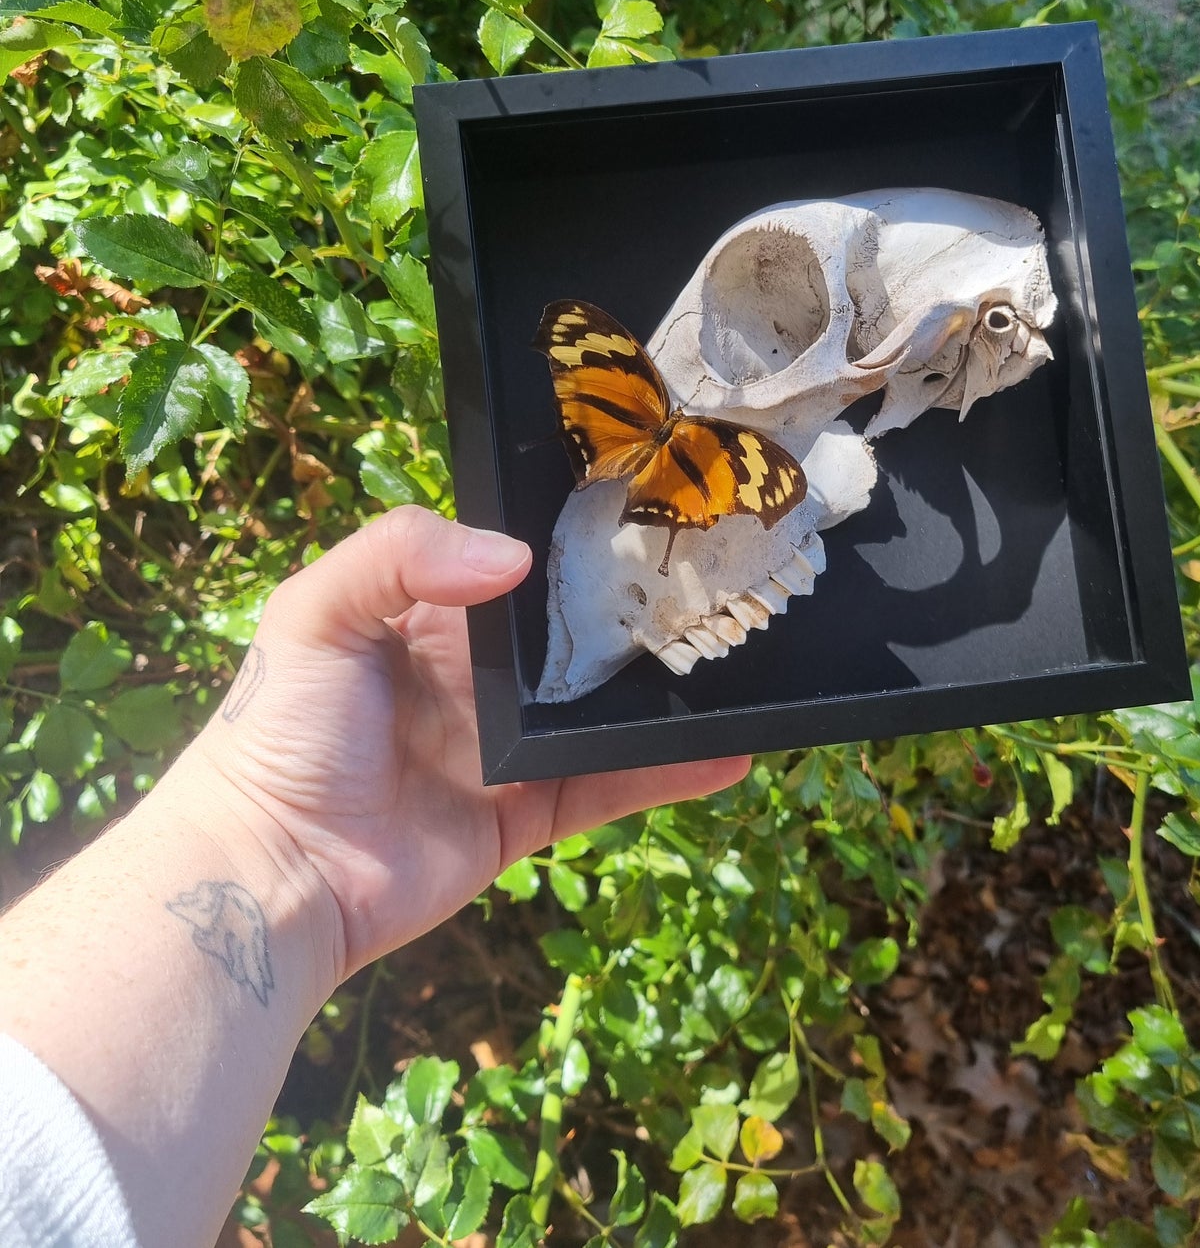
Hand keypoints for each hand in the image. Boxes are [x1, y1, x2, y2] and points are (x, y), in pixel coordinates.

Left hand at [184, 506, 748, 981]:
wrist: (272, 875)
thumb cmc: (281, 732)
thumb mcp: (315, 612)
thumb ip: (400, 555)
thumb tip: (518, 559)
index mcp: (430, 619)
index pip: (515, 568)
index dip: (570, 545)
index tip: (644, 513)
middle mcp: (477, 679)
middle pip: (573, 639)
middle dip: (636, 614)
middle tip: (716, 581)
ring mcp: (508, 749)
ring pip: (605, 713)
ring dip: (667, 694)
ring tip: (738, 661)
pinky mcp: (529, 815)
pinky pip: (609, 787)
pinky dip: (668, 773)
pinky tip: (728, 753)